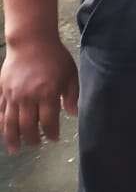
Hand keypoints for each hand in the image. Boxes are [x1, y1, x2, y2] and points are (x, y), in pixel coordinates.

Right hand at [0, 37, 78, 153]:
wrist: (31, 41)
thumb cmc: (54, 57)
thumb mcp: (70, 74)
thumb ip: (72, 95)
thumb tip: (73, 114)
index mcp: (47, 93)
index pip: (48, 121)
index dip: (50, 133)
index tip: (53, 139)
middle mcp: (28, 97)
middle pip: (27, 125)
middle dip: (32, 138)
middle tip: (35, 145)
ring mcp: (12, 95)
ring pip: (10, 122)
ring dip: (12, 138)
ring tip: (14, 150)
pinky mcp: (2, 91)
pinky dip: (0, 124)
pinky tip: (2, 132)